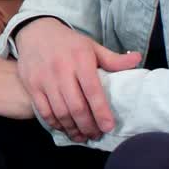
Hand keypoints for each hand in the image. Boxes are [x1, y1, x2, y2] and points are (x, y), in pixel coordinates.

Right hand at [14, 17, 139, 140]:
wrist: (35, 31)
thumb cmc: (68, 43)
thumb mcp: (91, 46)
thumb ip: (112, 58)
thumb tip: (137, 59)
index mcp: (80, 59)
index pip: (92, 91)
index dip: (101, 112)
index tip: (108, 127)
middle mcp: (61, 69)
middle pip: (76, 106)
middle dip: (88, 126)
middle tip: (96, 135)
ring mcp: (44, 79)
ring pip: (60, 112)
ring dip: (72, 128)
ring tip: (82, 136)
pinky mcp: (31, 85)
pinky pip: (44, 111)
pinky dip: (55, 123)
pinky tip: (64, 128)